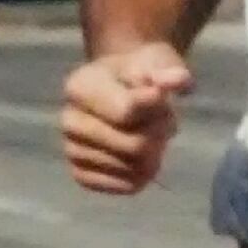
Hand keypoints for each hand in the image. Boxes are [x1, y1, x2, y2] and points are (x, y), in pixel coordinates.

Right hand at [61, 42, 193, 195]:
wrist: (120, 87)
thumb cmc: (140, 73)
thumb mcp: (157, 61)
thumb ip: (170, 71)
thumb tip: (177, 80)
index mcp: (79, 86)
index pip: (128, 111)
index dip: (157, 108)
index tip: (161, 97)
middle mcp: (69, 121)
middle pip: (134, 146)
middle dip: (159, 135)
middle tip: (162, 121)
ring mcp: (72, 150)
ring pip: (133, 168)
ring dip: (154, 155)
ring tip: (149, 133)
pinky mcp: (80, 174)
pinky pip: (124, 186)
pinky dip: (142, 174)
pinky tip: (141, 156)